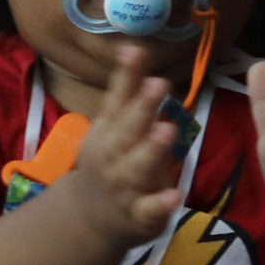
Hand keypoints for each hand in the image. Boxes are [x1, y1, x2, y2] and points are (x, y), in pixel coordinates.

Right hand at [72, 45, 184, 247]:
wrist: (89, 217)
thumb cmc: (108, 160)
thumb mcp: (111, 125)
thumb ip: (125, 90)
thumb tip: (134, 47)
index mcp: (107, 131)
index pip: (116, 100)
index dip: (127, 78)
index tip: (137, 52)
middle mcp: (113, 155)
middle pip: (127, 131)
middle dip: (142, 108)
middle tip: (159, 84)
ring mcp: (124, 186)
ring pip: (137, 168)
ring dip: (151, 150)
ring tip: (167, 131)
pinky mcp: (139, 215)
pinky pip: (149, 210)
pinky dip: (161, 204)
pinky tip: (175, 195)